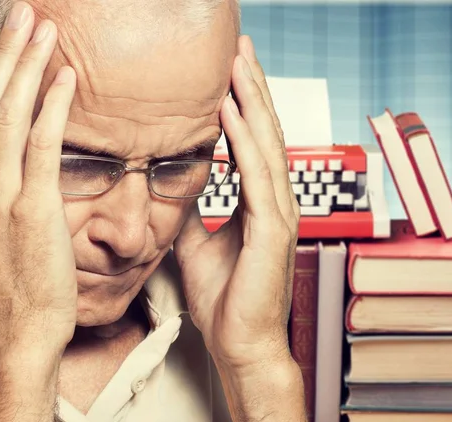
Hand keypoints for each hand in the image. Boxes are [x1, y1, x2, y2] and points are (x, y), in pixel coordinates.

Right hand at [0, 2, 77, 351]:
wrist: (16, 331)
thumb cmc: (11, 286)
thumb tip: (3, 170)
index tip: (0, 42)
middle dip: (4, 54)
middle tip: (22, 17)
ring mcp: (0, 196)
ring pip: (6, 115)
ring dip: (27, 67)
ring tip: (43, 30)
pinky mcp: (33, 210)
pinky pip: (41, 146)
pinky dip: (52, 107)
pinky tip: (66, 78)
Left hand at [174, 35, 299, 369]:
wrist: (240, 343)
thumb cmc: (225, 298)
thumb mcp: (197, 243)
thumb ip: (191, 210)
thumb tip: (172, 184)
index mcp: (259, 202)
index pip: (252, 142)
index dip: (242, 103)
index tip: (227, 70)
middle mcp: (275, 200)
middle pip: (264, 132)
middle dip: (251, 87)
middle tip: (238, 48)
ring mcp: (278, 213)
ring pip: (266, 145)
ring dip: (251, 101)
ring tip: (238, 63)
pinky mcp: (273, 230)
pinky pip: (257, 177)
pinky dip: (244, 142)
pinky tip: (232, 112)